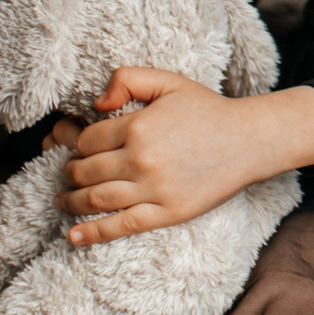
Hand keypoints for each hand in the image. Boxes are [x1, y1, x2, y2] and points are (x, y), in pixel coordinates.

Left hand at [54, 70, 313, 245]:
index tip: (78, 148)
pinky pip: (122, 226)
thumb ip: (127, 79)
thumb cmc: (208, 110)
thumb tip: (97, 104)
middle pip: (85, 172)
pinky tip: (73, 235)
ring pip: (96, 200)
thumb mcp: (168, 82)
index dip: (77, 145)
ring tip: (63, 200)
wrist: (250, 140)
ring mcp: (154, 189)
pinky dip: (93, 233)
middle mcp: (142, 160)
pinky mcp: (167, 213)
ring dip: (71, 201)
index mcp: (138, 127)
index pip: (87, 141)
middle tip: (68, 174)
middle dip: (70, 173)